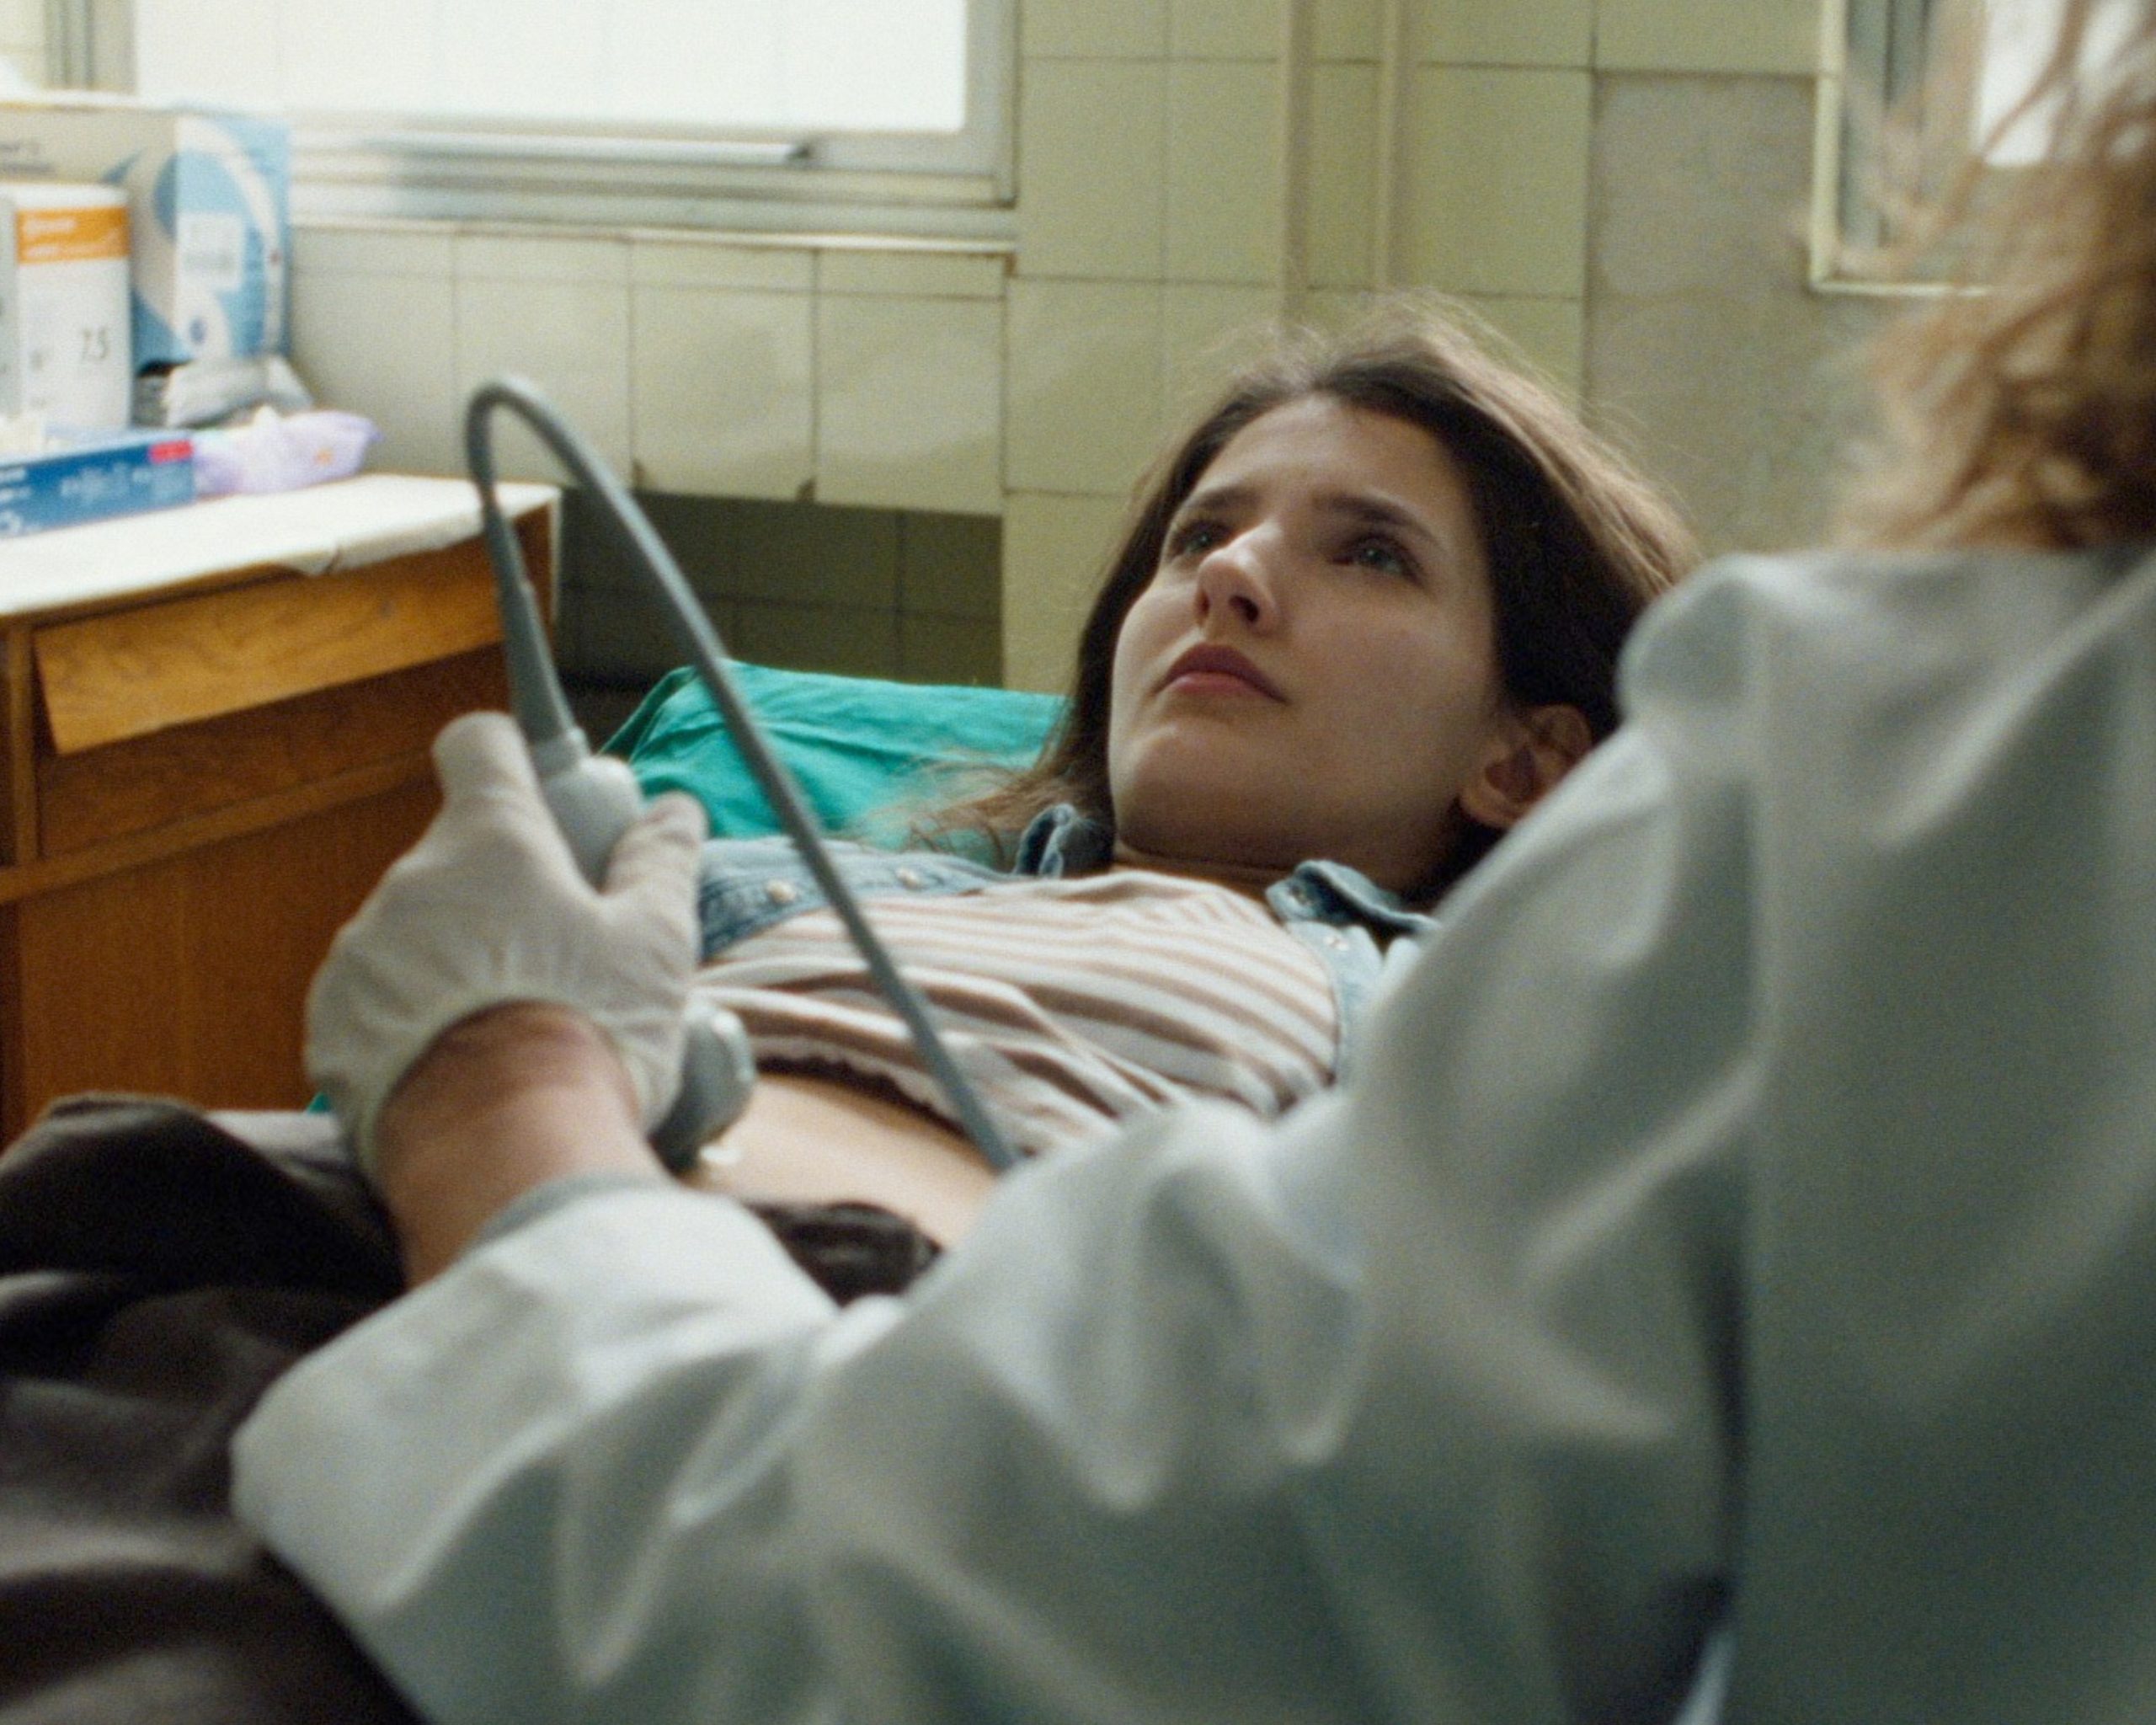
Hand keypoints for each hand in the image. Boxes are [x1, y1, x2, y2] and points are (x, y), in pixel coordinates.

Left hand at [307, 711, 707, 1173]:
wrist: (500, 1151)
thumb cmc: (586, 1034)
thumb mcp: (656, 944)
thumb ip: (661, 863)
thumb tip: (674, 812)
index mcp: (490, 841)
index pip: (479, 745)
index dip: (512, 760)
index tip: (543, 797)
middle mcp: (411, 881)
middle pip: (459, 856)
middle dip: (505, 892)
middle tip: (563, 954)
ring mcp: (362, 953)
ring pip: (418, 930)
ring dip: (460, 958)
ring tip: (517, 1026)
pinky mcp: (334, 1025)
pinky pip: (381, 998)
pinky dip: (419, 1018)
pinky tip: (469, 1063)